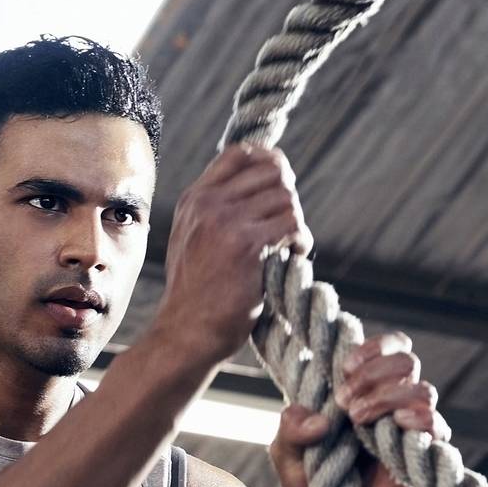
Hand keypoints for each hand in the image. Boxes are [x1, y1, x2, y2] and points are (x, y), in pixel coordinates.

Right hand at [151, 142, 310, 364]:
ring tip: (289, 246)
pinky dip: (301, 242)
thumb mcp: (193, 240)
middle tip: (288, 224)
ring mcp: (225, 222)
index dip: (269, 161)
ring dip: (296, 221)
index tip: (281, 184)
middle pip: (271, 169)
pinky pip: (292, 225)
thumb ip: (215, 213)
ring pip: (286, 196)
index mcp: (195, 199)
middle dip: (288, 195)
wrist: (185, 333)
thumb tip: (260, 191)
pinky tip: (293, 258)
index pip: (239, 153)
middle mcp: (207, 203)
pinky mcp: (246, 245)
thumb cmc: (196, 296)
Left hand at [269, 331, 442, 486]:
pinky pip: (437, 427)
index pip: (387, 349)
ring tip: (358, 421)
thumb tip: (320, 420)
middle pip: (407, 362)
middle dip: (376, 373)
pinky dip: (421, 419)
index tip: (345, 370)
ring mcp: (407, 431)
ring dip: (390, 396)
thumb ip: (290, 430)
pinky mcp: (420, 457)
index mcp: (361, 392)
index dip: (373, 349)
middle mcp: (389, 405)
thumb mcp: (286, 457)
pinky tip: (396, 425)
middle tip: (346, 403)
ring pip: (424, 390)